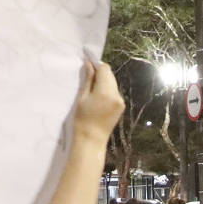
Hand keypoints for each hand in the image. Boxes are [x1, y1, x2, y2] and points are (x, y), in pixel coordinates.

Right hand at [49, 60, 121, 203]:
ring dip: (103, 82)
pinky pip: (113, 92)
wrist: (91, 141)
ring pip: (112, 83)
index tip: (87, 62)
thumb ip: (87, 80)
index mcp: (106, 92)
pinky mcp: (120, 107)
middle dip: (99, 73)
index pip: (104, 69)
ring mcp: (120, 101)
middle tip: (86, 74)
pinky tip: (96, 96)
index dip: (96, 64)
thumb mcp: (82, 98)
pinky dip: (106, 90)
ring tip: (90, 87)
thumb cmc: (82, 120)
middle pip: (110, 76)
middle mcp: (117, 95)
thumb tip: (89, 64)